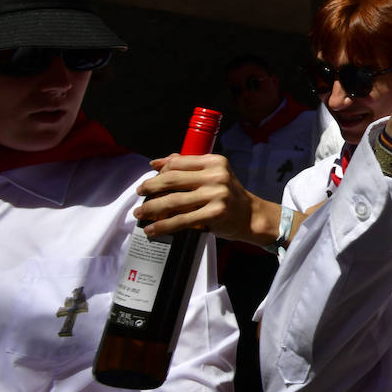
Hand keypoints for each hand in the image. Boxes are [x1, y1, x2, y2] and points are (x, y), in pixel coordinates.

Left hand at [134, 154, 280, 245]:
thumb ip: (188, 166)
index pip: (178, 163)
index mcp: (215, 161)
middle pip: (171, 179)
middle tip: (140, 194)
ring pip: (173, 201)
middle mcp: (216, 175)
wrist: (251, 216)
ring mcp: (216, 195)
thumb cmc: (228, 195)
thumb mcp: (213, 174)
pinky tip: (152, 229)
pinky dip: (163, 226)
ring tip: (140, 213)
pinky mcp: (214, 214)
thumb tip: (157, 162)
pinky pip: (181, 220)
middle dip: (150, 187)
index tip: (149, 181)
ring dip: (151, 208)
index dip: (159, 172)